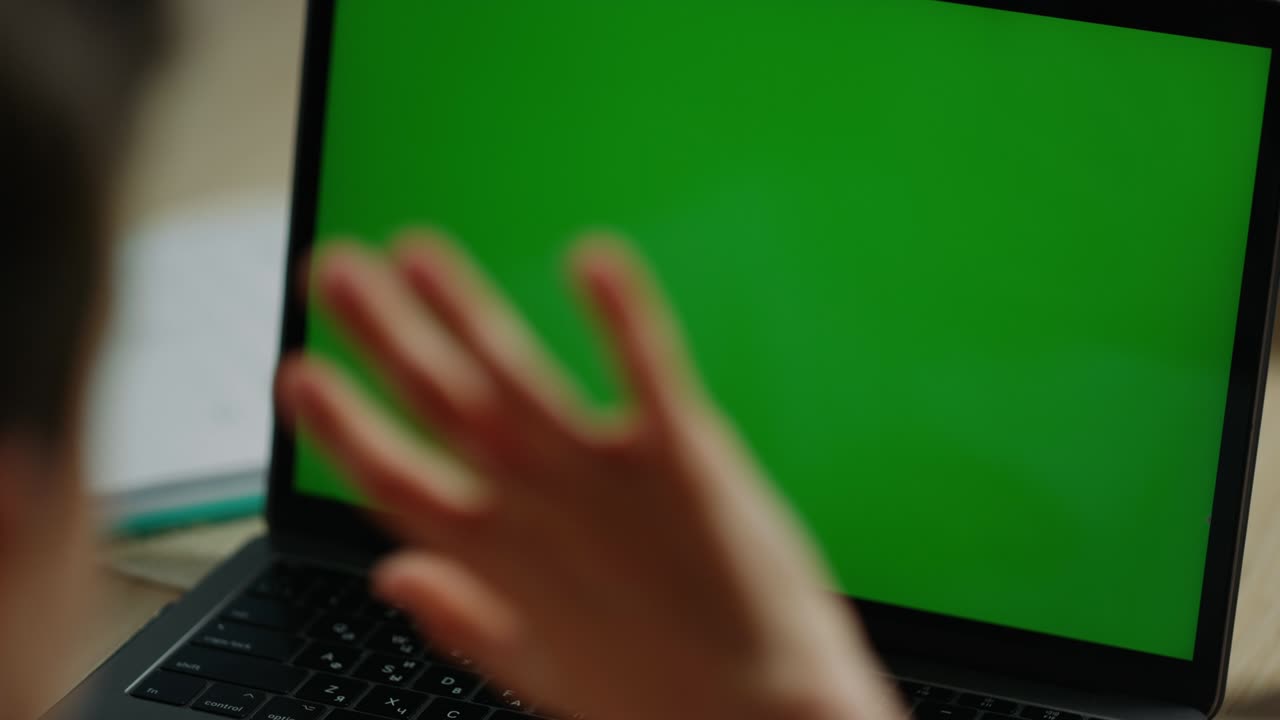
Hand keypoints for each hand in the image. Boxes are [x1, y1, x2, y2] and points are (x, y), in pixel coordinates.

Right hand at [277, 232, 902, 719]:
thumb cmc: (661, 704)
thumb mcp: (536, 676)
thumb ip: (460, 619)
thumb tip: (393, 577)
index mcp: (497, 562)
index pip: (392, 478)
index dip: (338, 423)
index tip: (298, 370)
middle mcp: (538, 510)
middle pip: (441, 405)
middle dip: (381, 332)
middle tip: (332, 268)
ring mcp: (609, 480)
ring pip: (516, 376)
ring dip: (464, 307)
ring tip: (417, 251)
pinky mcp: (689, 459)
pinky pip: (647, 370)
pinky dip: (621, 313)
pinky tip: (592, 259)